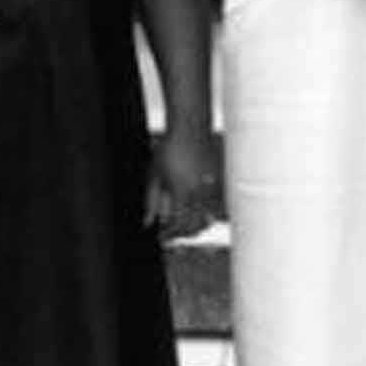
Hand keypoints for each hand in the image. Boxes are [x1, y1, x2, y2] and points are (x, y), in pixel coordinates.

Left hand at [145, 125, 216, 239]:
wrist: (189, 128)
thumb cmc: (168, 149)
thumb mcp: (154, 175)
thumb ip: (151, 201)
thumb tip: (148, 222)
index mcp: (181, 190)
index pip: (176, 223)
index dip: (169, 234)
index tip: (161, 238)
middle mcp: (198, 192)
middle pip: (193, 225)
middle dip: (181, 234)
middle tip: (170, 235)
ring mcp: (210, 187)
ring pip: (206, 218)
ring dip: (193, 227)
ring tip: (182, 228)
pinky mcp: (217, 182)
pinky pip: (213, 207)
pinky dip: (205, 215)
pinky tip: (196, 216)